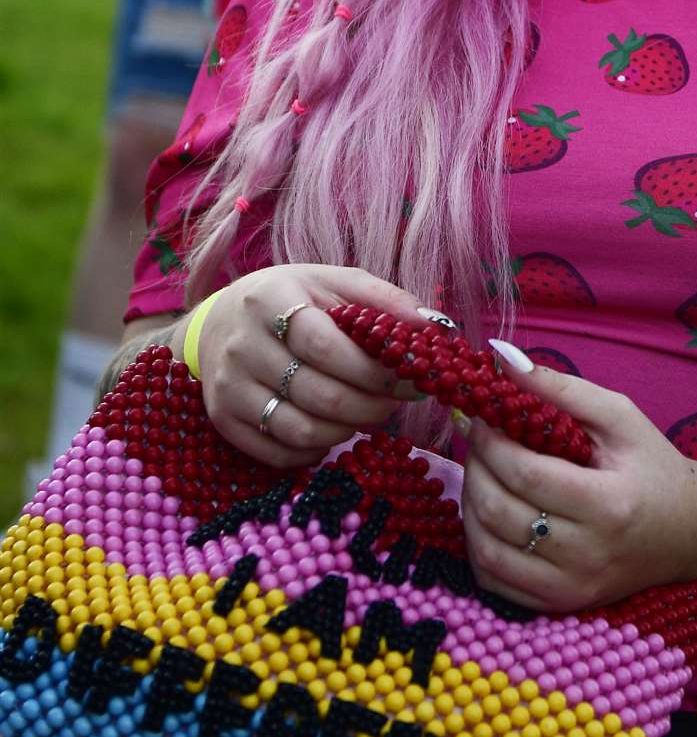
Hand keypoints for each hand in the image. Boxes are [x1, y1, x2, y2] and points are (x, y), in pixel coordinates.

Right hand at [175, 264, 429, 467]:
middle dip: (371, 406)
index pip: (325, 345)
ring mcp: (229, 387)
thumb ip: (385, 300)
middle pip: (318, 394)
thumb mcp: (333, 282)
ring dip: (349, 430)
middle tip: (396, 402)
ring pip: (301, 431)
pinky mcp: (223, 420)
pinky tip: (332, 429)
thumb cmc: (292, 298)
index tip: (409, 378)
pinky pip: (279, 454)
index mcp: (271, 299)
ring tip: (367, 414)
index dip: (372, 370)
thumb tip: (437, 329)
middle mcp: (242, 345)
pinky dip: (316, 451)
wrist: (220, 321)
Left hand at [460, 365, 696, 611]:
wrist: (690, 532)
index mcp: (609, 503)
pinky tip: (487, 515)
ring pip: (487, 552)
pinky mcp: (560, 604)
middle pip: (499, 512)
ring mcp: (572, 587)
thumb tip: (501, 358)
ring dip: (469, 506)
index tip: (482, 416)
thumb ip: (561, 388)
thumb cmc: (653, 466)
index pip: (526, 475)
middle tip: (477, 440)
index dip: (490, 442)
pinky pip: (494, 582)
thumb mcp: (619, 416)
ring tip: (480, 473)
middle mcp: (588, 553)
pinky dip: (477, 546)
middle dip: (475, 468)